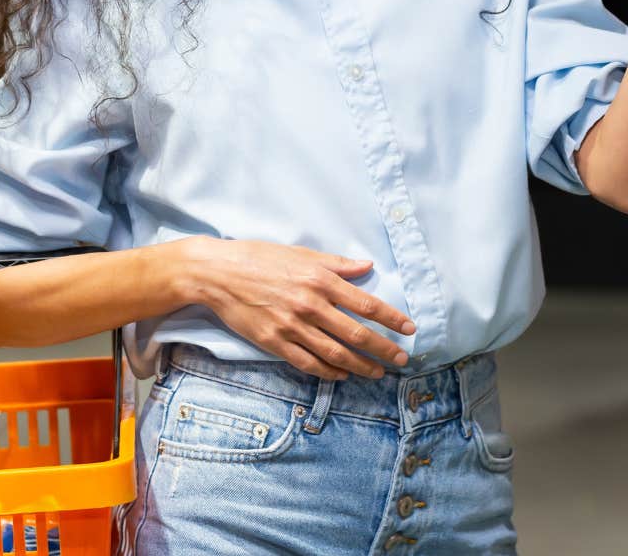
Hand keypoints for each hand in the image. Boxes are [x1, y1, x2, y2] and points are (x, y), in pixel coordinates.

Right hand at [182, 238, 415, 379]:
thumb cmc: (260, 258)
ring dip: (361, 365)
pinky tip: (342, 374)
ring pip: (335, 352)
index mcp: (320, 279)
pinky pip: (308, 362)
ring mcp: (291, 326)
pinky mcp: (274, 342)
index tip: (409, 328)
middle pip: (356, 333)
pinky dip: (328, 371)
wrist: (218, 273)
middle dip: (383, 349)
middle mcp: (310, 304)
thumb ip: (337, 263)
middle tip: (401, 359)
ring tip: (377, 373)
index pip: (366, 303)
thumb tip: (367, 266)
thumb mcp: (302, 253)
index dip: (391, 318)